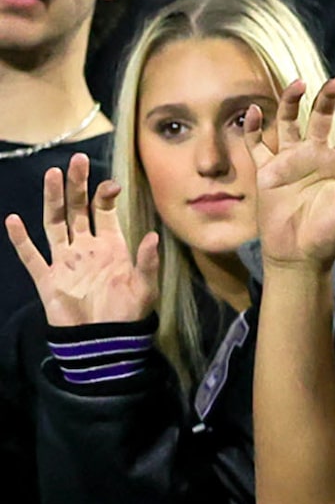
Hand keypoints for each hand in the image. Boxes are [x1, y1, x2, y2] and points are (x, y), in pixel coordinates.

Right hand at [5, 153, 160, 326]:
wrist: (104, 342)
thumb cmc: (128, 314)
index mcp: (111, 246)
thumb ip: (147, 262)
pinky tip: (13, 220)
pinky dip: (21, 240)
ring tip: (52, 176)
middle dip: (77, 186)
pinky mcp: (47, 278)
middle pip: (77, 210)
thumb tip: (152, 235)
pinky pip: (31, 256)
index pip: (104, 212)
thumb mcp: (145, 288)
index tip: (110, 184)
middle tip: (76, 161)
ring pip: (54, 223)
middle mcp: (85, 247)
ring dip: (53, 201)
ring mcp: (64, 261)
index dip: (105, 196)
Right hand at [245, 79, 334, 268]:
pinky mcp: (266, 171)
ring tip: (298, 84)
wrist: (298, 255)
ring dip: (291, 102)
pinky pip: (256, 144)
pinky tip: (253, 112)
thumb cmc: (328, 237)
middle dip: (328, 99)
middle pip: (320, 119)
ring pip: (288, 122)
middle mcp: (315, 157)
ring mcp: (289, 161)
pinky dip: (253, 127)